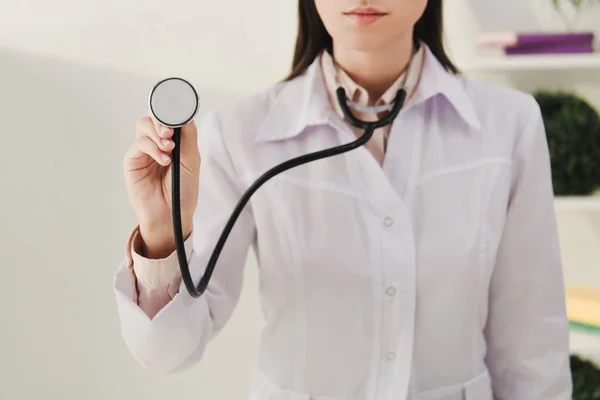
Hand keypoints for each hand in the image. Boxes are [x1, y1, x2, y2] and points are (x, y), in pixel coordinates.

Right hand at [123, 113, 199, 257]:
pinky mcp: (132, 161)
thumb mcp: (191, 162)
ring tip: (169, 149)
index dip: (172, 111)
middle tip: (171, 132)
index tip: (179, 112)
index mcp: (175, 141)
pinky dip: (152, 148)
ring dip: (157, 133)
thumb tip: (184, 116)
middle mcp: (158, 143)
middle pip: (154, 116)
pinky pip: (139, 144)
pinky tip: (164, 160)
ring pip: (144, 125)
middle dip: (162, 119)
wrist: (172, 215)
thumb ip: (188, 138)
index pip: (170, 117)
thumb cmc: (183, 192)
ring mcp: (144, 151)